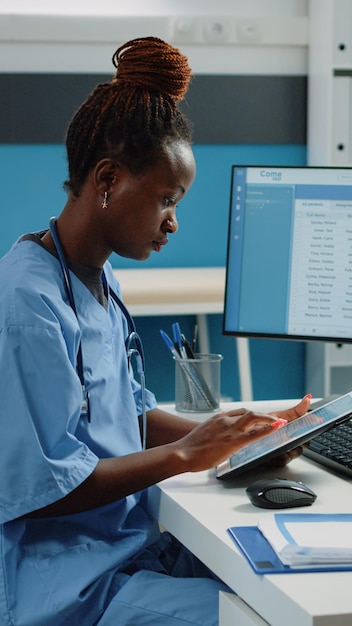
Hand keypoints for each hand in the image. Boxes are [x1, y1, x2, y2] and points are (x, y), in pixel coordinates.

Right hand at [172, 395, 311, 472]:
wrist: (184, 452)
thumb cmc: (191, 446)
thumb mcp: (204, 429)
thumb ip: (215, 424)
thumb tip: (223, 415)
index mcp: (219, 418)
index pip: (240, 412)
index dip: (253, 415)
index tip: (260, 417)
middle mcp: (226, 419)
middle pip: (250, 412)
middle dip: (264, 416)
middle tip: (274, 420)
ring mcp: (230, 429)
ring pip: (254, 418)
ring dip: (269, 419)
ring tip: (279, 423)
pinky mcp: (233, 441)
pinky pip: (254, 433)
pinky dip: (267, 429)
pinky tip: (276, 428)